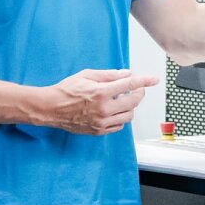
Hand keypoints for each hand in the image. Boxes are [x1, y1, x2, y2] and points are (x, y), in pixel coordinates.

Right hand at [36, 69, 159, 134]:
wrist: (50, 108)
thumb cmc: (66, 90)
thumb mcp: (87, 75)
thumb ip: (109, 75)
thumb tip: (126, 74)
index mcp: (101, 92)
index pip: (129, 85)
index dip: (144, 81)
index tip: (154, 79)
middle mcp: (104, 109)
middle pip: (133, 102)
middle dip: (138, 94)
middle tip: (135, 89)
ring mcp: (101, 122)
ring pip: (128, 116)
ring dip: (130, 107)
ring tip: (121, 100)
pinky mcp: (98, 130)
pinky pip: (118, 126)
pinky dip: (121, 118)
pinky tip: (115, 111)